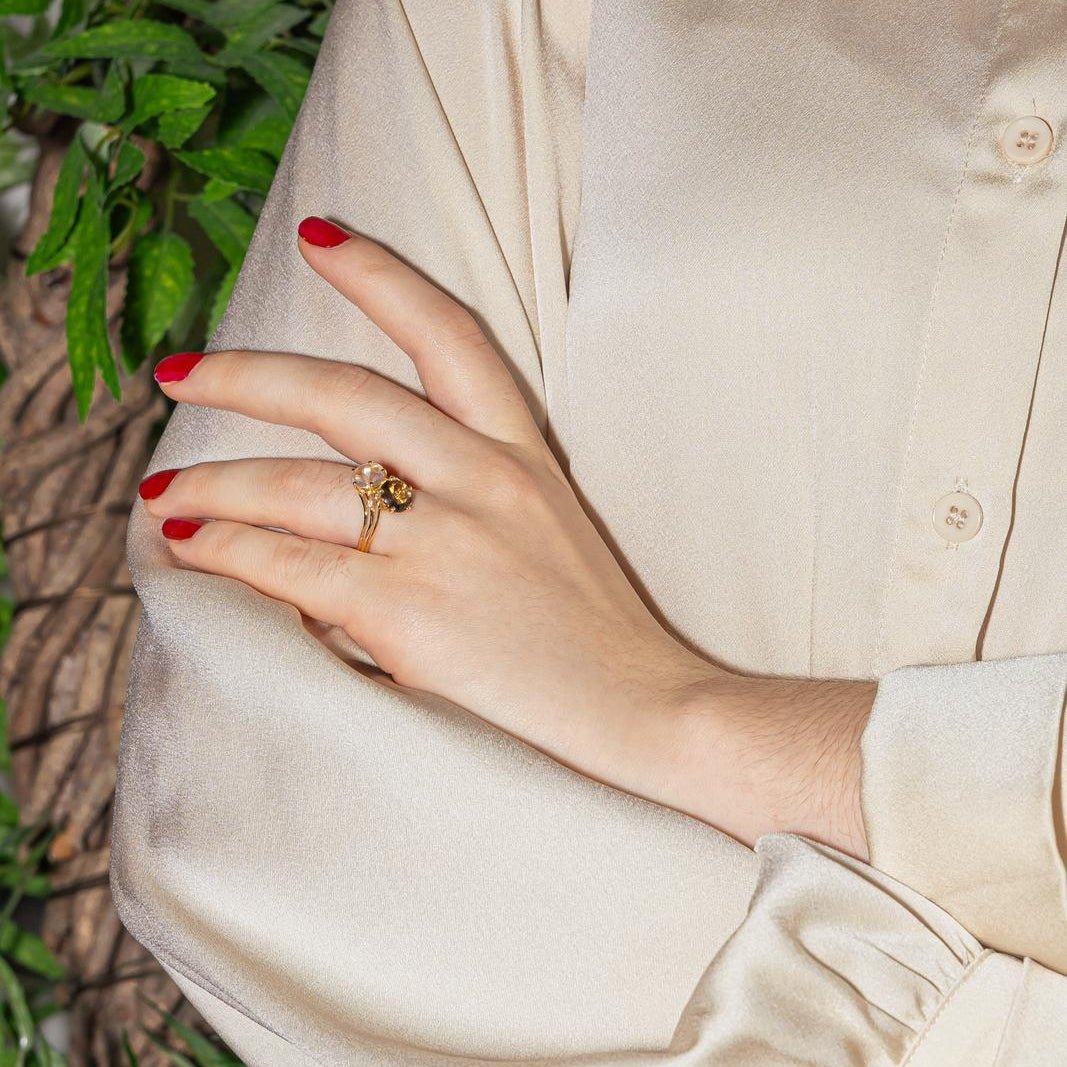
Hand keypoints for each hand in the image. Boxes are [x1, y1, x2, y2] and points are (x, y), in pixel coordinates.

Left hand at [142, 215, 873, 860]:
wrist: (652, 713)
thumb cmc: (598, 634)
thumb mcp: (549, 533)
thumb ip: (470, 499)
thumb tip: (354, 506)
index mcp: (524, 453)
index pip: (450, 335)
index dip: (381, 276)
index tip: (321, 238)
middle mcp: (483, 480)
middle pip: (343, 395)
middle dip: (248, 375)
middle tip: (181, 371)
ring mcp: (446, 543)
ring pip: (296, 486)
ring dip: (214, 484)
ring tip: (163, 493)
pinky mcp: (410, 613)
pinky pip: (289, 567)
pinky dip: (228, 552)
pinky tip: (192, 548)